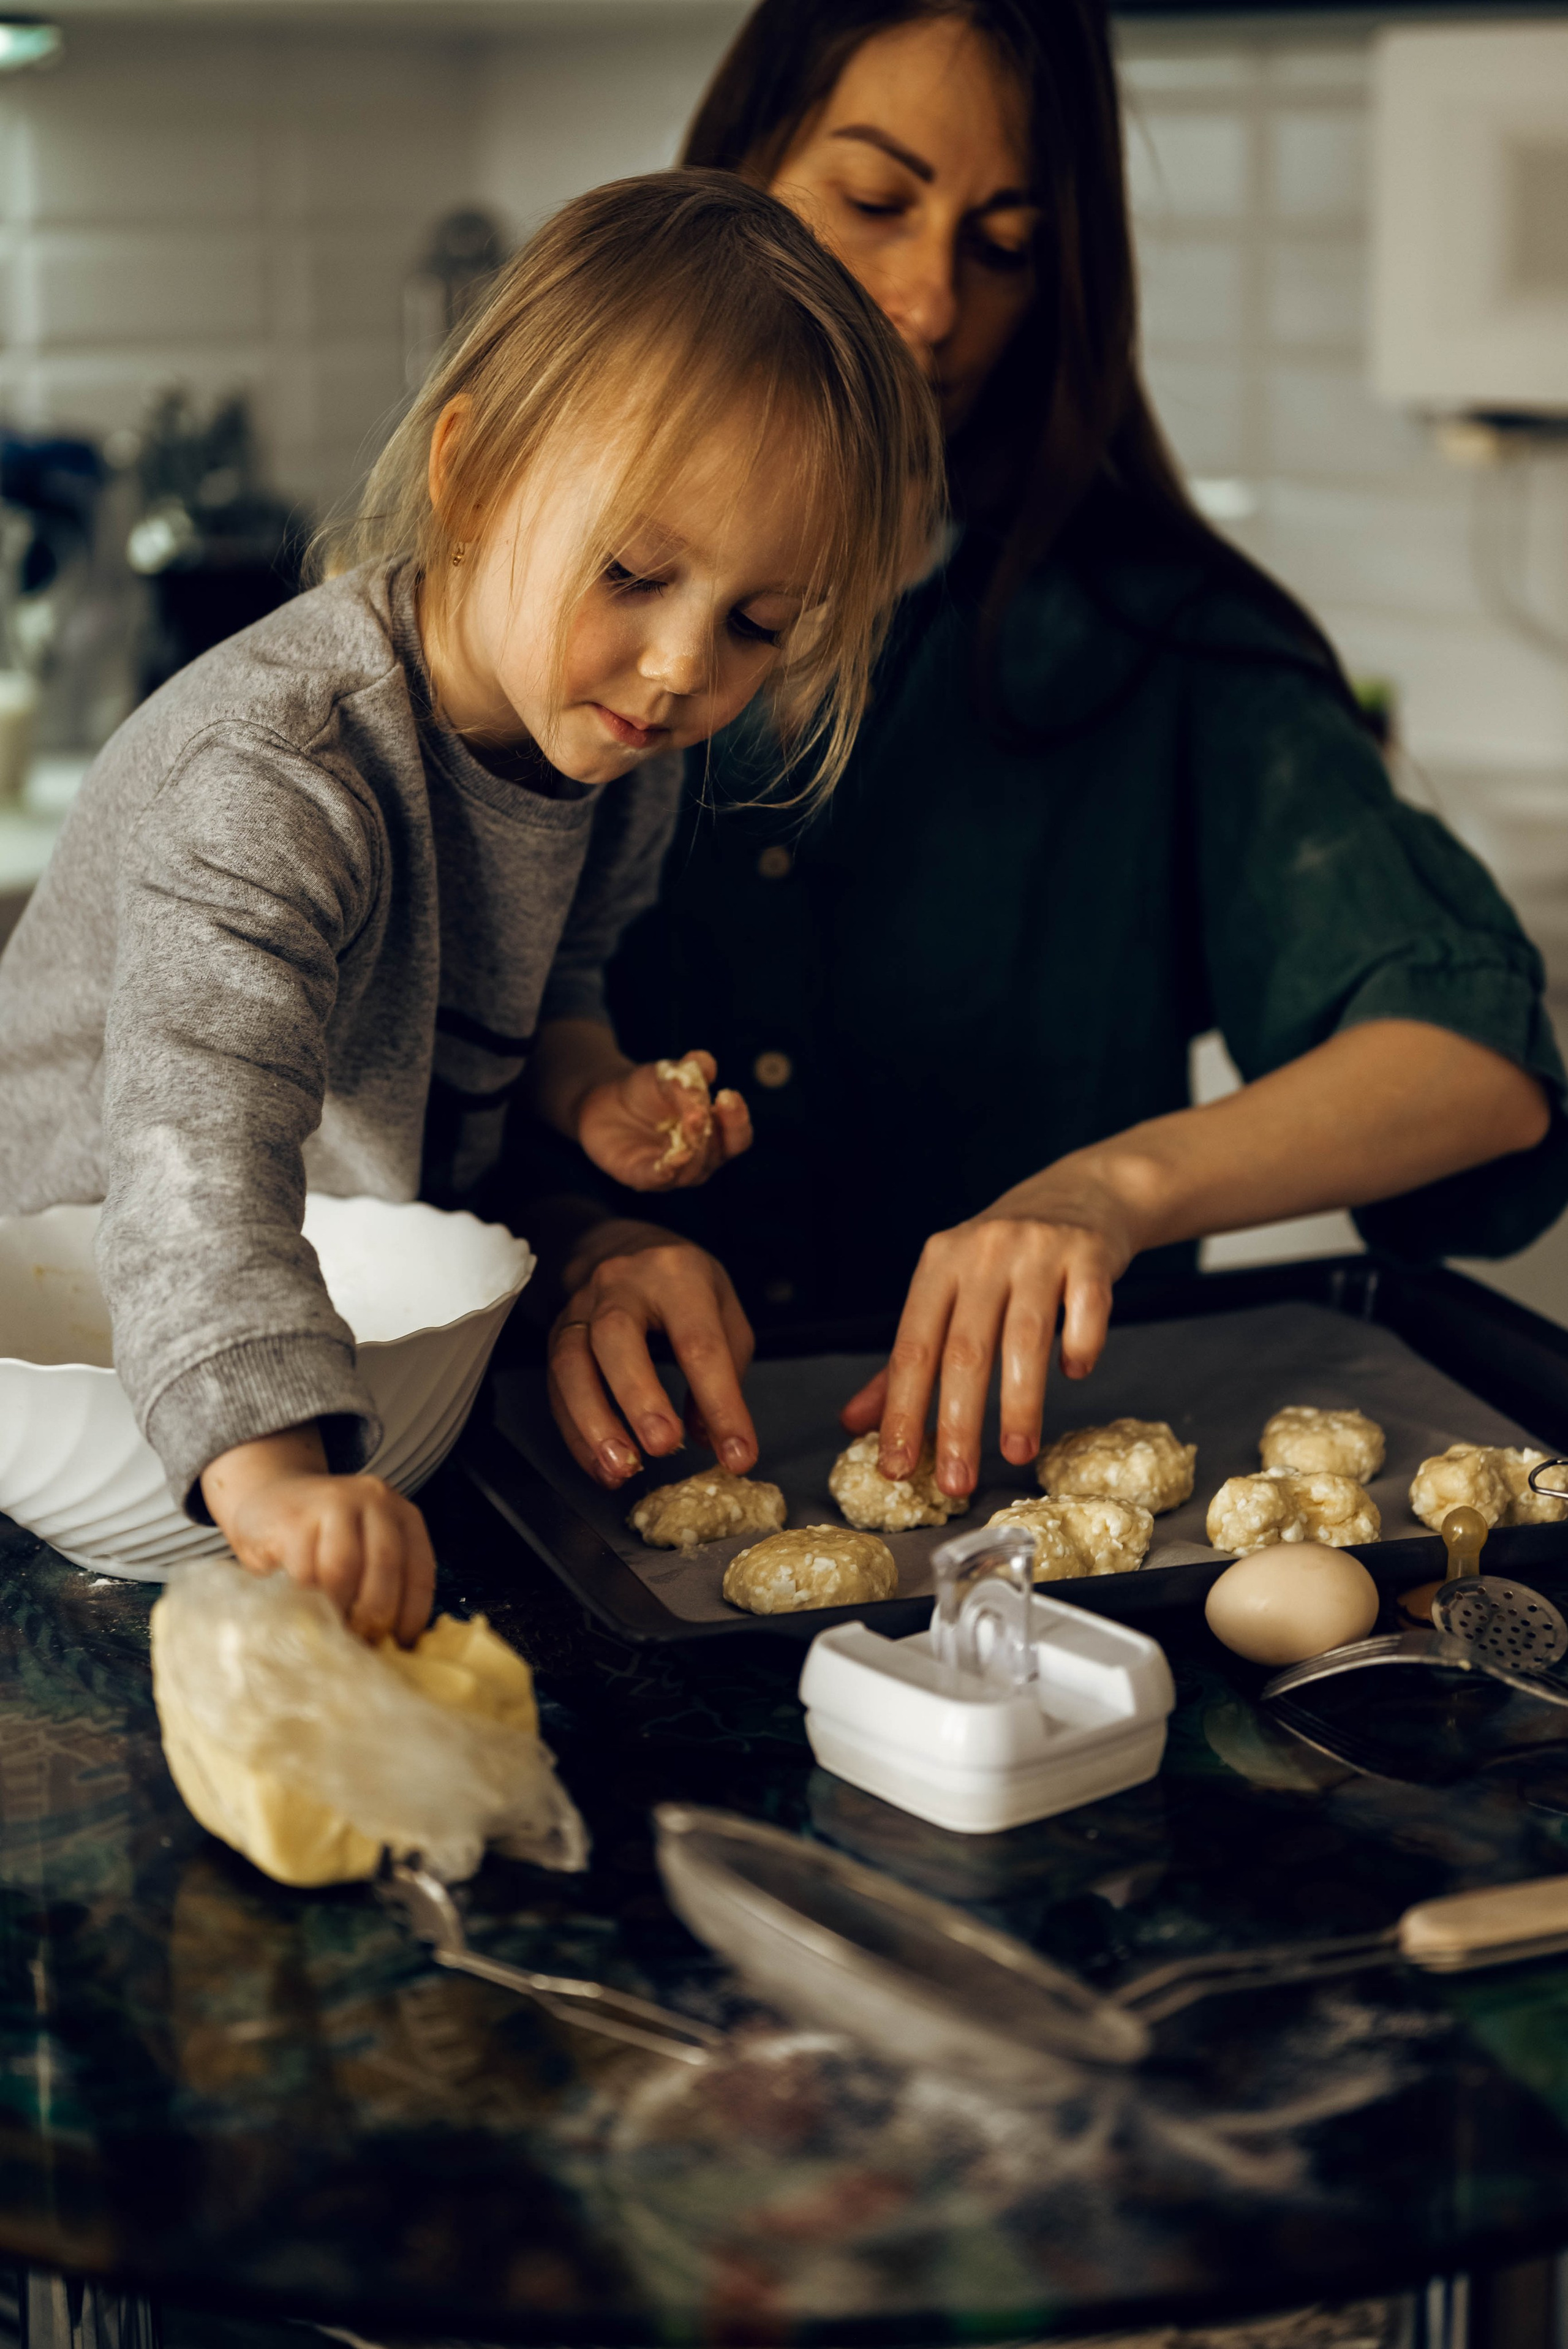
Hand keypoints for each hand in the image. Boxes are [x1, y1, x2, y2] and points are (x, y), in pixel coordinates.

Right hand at [199, 1423, 435, 1644]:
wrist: (269, 1497)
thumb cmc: (322, 1537)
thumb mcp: (363, 1548)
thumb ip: (381, 1581)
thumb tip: (395, 1645)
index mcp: (403, 1514)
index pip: (420, 1572)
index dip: (411, 1616)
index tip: (400, 1646)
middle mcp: (375, 1500)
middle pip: (385, 1568)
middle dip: (373, 1614)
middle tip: (359, 1640)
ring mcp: (334, 1503)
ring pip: (343, 1570)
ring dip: (337, 1608)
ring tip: (330, 1625)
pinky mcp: (295, 1519)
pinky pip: (304, 1572)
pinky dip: (305, 1598)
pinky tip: (301, 1603)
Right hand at [547, 1220, 756, 1487]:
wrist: (619, 1243)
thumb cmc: (682, 1284)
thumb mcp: (722, 1309)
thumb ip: (726, 1371)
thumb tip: (709, 1438)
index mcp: (677, 1274)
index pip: (700, 1341)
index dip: (720, 1402)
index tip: (737, 1454)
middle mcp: (621, 1283)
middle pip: (618, 1337)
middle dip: (639, 1397)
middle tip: (664, 1447)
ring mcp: (580, 1306)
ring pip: (572, 1362)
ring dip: (594, 1424)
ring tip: (621, 1470)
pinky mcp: (555, 1332)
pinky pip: (556, 1387)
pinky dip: (576, 1433)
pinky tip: (601, 1466)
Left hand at [576, 1050, 750, 1191]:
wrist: (606, 1102)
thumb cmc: (648, 1090)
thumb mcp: (668, 1074)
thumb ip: (689, 1071)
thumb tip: (706, 1064)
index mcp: (715, 1133)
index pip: (737, 1135)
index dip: (737, 1119)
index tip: (727, 1095)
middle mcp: (701, 1158)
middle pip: (717, 1153)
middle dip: (710, 1132)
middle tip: (699, 1112)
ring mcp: (674, 1172)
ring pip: (691, 1170)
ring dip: (691, 1152)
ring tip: (685, 1130)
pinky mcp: (643, 1177)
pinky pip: (657, 1179)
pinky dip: (664, 1172)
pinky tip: (668, 1162)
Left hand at [840, 1175, 1140, 1501]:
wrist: (1080, 1193)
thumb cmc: (1004, 1257)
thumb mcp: (949, 1291)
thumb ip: (905, 1360)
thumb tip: (856, 1424)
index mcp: (939, 1264)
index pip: (913, 1347)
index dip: (902, 1410)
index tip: (896, 1467)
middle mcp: (983, 1252)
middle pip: (966, 1349)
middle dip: (958, 1423)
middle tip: (957, 1483)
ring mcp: (1038, 1250)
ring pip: (1026, 1337)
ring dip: (1021, 1403)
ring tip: (1017, 1453)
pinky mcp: (1090, 1254)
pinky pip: (1087, 1310)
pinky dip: (1079, 1347)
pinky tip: (1074, 1375)